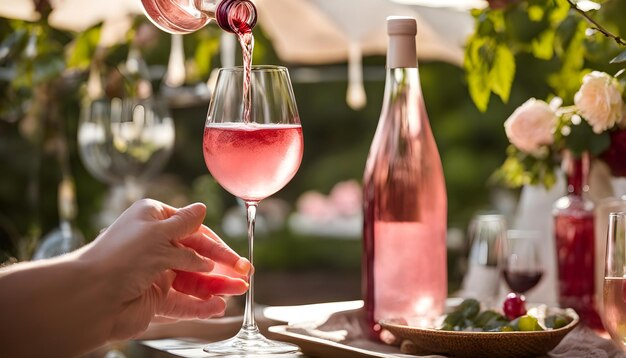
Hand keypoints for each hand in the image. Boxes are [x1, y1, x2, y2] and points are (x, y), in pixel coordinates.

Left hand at [80, 199, 250, 339]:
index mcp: (153, 221)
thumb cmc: (121, 257)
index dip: (216, 246)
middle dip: (221, 267)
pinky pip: (182, 302)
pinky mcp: (153, 300)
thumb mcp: (158, 233)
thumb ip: (186, 224)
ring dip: (216, 286)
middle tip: (244, 275)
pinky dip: (200, 305)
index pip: (193, 231)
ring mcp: (155, 274)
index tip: (235, 259)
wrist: (89, 297)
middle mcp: (154, 246)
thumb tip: (202, 208)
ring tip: (238, 292)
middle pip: (196, 257)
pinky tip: (217, 307)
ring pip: (193, 280)